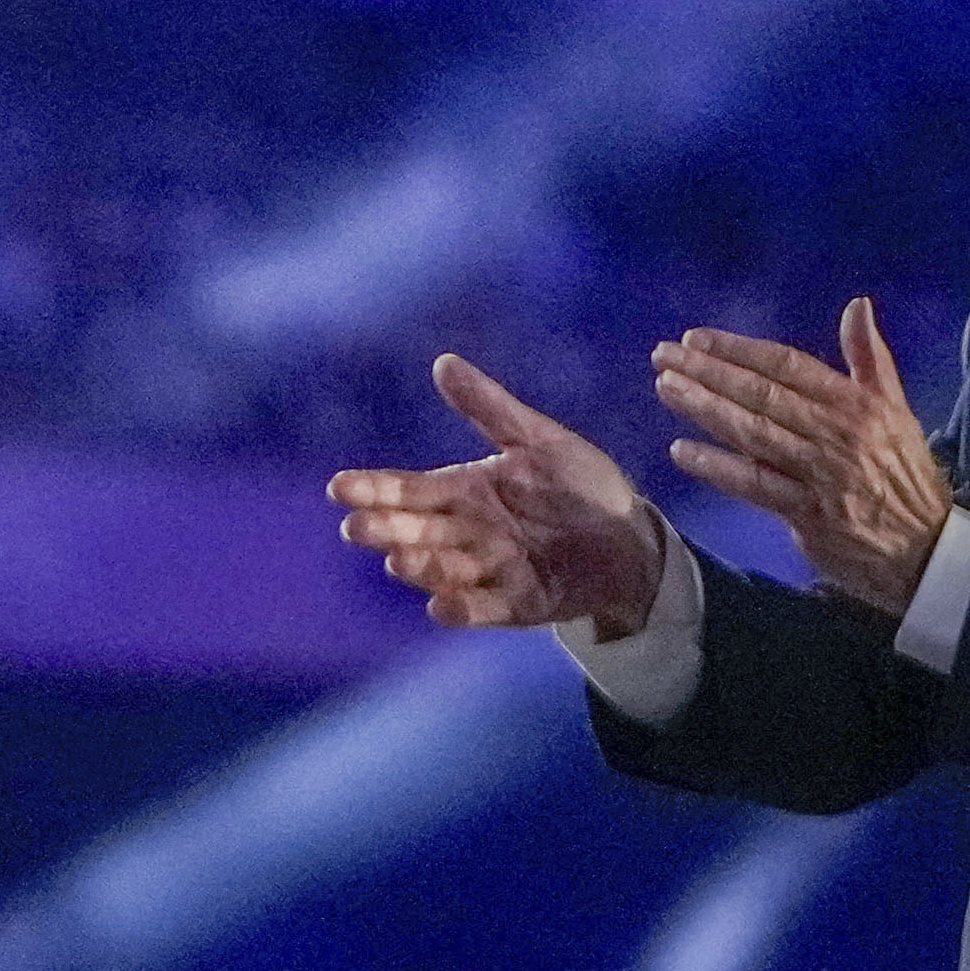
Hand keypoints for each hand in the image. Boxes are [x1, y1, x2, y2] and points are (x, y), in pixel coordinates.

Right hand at [325, 354, 672, 635]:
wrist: (630, 537)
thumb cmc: (580, 484)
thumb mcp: (537, 439)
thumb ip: (488, 408)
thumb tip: (442, 362)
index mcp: (466, 491)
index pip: (410, 489)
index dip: (374, 488)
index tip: (339, 486)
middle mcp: (469, 533)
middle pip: (419, 531)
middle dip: (387, 530)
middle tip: (356, 528)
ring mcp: (491, 571)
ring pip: (445, 569)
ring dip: (421, 567)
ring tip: (398, 559)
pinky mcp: (520, 604)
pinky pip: (486, 608)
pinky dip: (462, 608)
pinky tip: (439, 606)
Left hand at [655, 302, 953, 621]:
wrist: (928, 549)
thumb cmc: (904, 473)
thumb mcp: (896, 409)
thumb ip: (870, 357)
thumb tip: (857, 304)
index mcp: (856, 404)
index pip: (788, 366)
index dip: (740, 350)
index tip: (697, 339)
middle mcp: (837, 434)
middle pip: (763, 395)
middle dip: (709, 372)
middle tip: (663, 355)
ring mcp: (821, 475)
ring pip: (754, 434)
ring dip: (705, 409)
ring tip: (666, 388)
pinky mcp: (809, 515)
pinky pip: (757, 486)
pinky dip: (719, 467)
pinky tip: (683, 451)